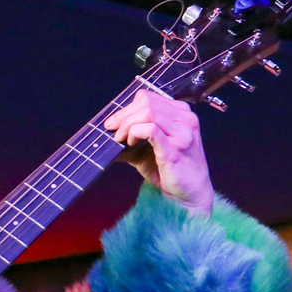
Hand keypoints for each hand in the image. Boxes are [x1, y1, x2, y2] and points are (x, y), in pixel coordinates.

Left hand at [102, 89, 213, 214]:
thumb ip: (129, 137)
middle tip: (112, 131)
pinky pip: (151, 129)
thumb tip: (103, 134)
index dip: (126, 108)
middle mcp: (185, 119)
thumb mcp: (145, 149)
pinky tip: (130, 143)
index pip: (148, 97)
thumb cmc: (168, 170)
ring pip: (148, 113)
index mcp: (181, 114)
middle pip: (146, 103)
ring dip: (127, 125)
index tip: (113, 123)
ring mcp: (183, 132)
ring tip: (121, 139)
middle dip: (123, 116)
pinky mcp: (176, 147)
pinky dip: (134, 132)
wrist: (187, 194)